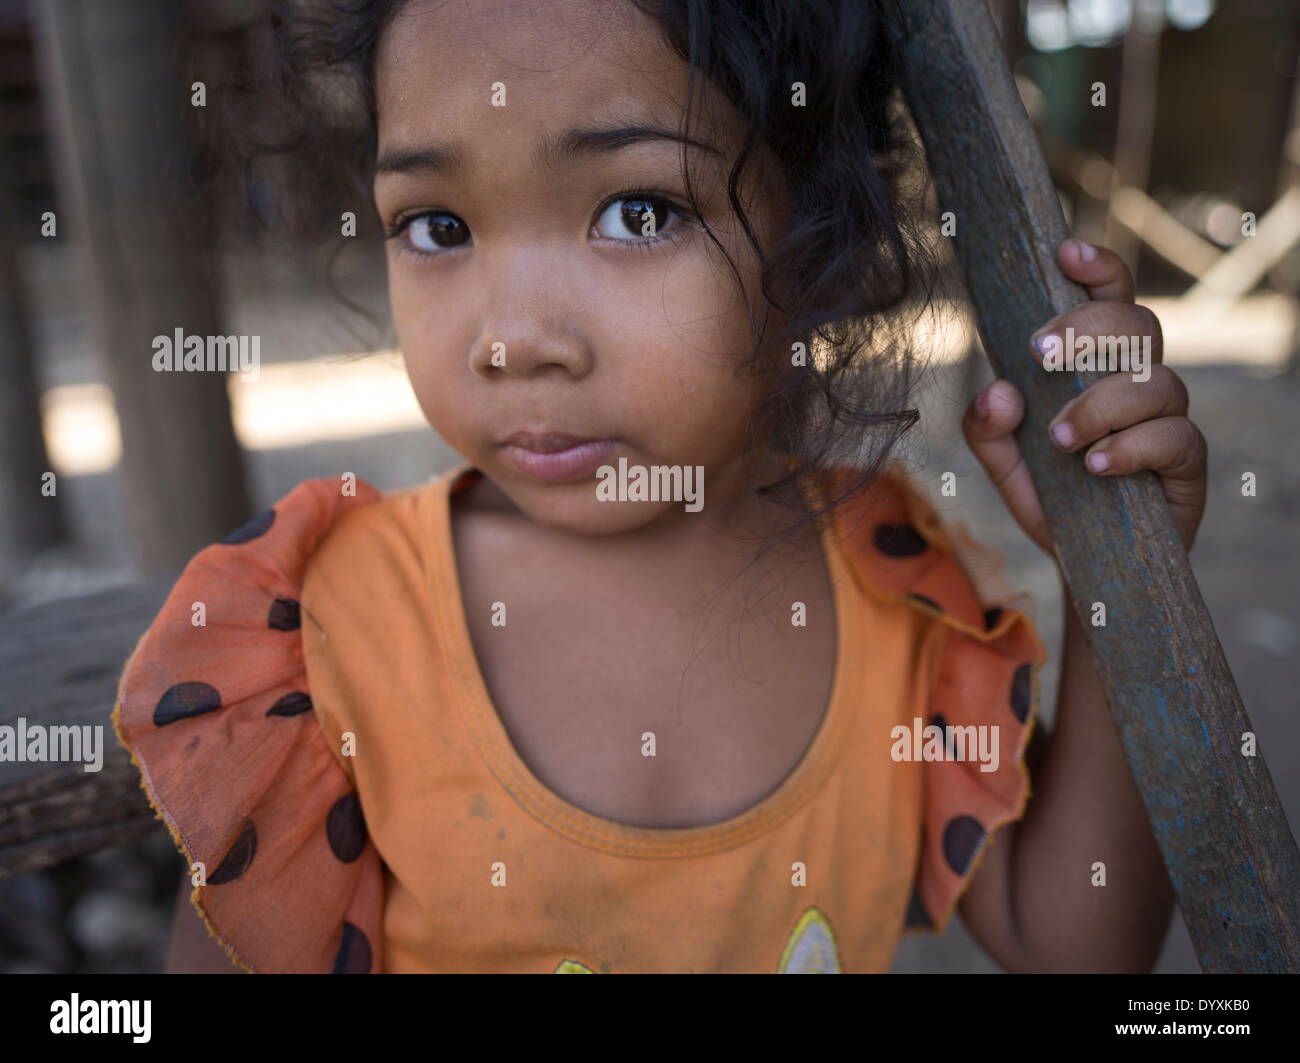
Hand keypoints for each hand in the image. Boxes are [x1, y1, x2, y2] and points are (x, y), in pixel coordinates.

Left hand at [961, 238, 1207, 554]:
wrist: (1086, 563)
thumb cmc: (1052, 497)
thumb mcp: (1003, 464)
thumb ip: (986, 428)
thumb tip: (997, 391)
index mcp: (1100, 366)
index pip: (1113, 299)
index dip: (1099, 268)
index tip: (1065, 254)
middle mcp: (1139, 383)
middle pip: (1140, 325)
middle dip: (1089, 328)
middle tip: (1040, 353)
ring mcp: (1169, 420)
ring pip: (1155, 382)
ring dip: (1100, 405)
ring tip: (1060, 440)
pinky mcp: (1186, 464)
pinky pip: (1174, 438)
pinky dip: (1131, 448)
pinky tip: (1096, 466)